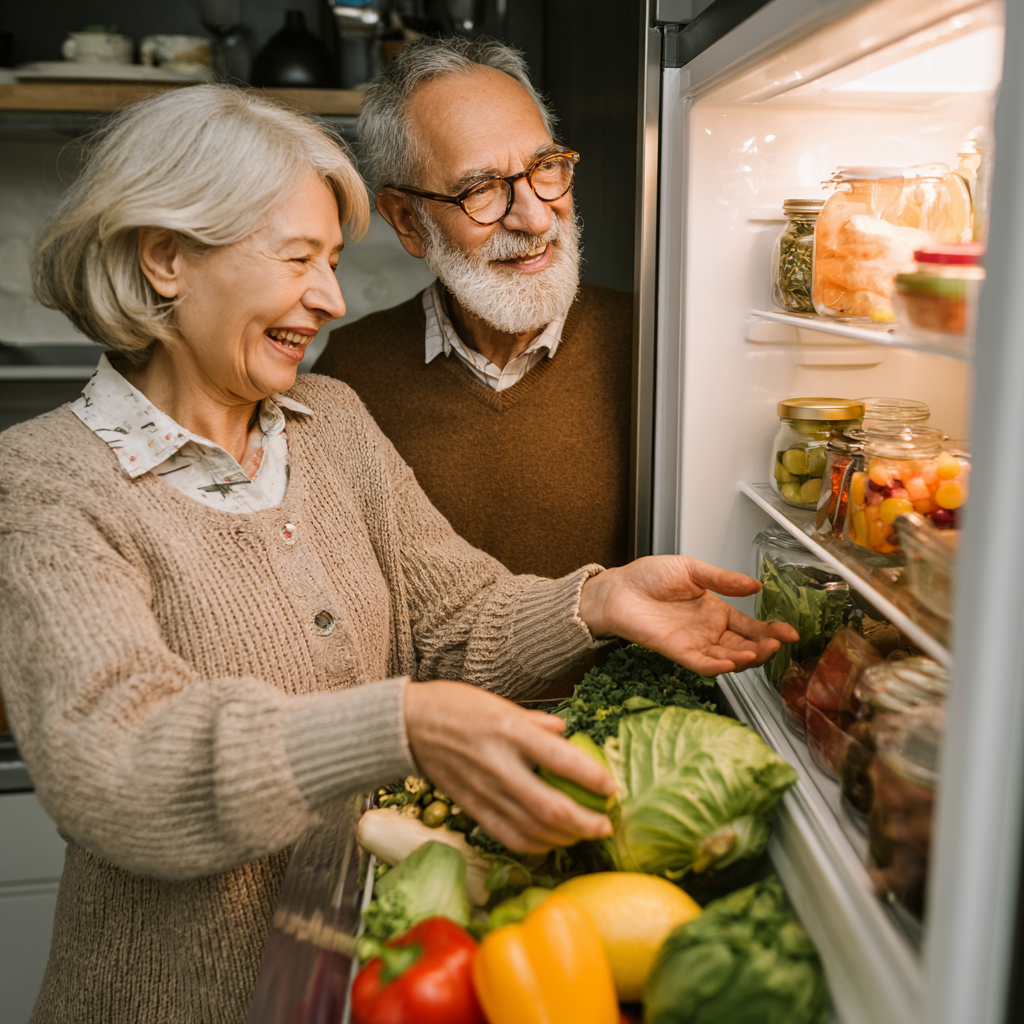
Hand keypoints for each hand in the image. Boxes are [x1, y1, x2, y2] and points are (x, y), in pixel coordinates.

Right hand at [403, 681, 614, 853]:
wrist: (407, 725)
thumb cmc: (456, 706)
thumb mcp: (501, 703)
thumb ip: (536, 721)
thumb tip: (565, 732)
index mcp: (511, 731)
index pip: (561, 760)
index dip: (592, 778)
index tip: (612, 788)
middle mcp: (500, 764)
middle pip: (550, 807)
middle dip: (585, 823)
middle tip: (606, 825)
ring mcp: (484, 790)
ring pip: (532, 829)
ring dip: (564, 838)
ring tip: (583, 835)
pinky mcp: (471, 808)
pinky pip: (507, 836)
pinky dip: (534, 845)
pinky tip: (549, 842)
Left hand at [578, 555, 798, 675]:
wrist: (618, 588)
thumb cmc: (648, 577)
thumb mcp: (692, 569)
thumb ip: (723, 579)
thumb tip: (755, 585)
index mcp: (716, 611)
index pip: (751, 626)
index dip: (772, 631)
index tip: (791, 633)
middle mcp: (708, 631)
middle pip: (745, 647)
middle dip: (765, 648)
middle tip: (779, 643)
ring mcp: (694, 644)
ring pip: (728, 658)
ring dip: (746, 659)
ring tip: (762, 652)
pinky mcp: (676, 652)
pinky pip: (701, 664)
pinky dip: (717, 666)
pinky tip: (732, 663)